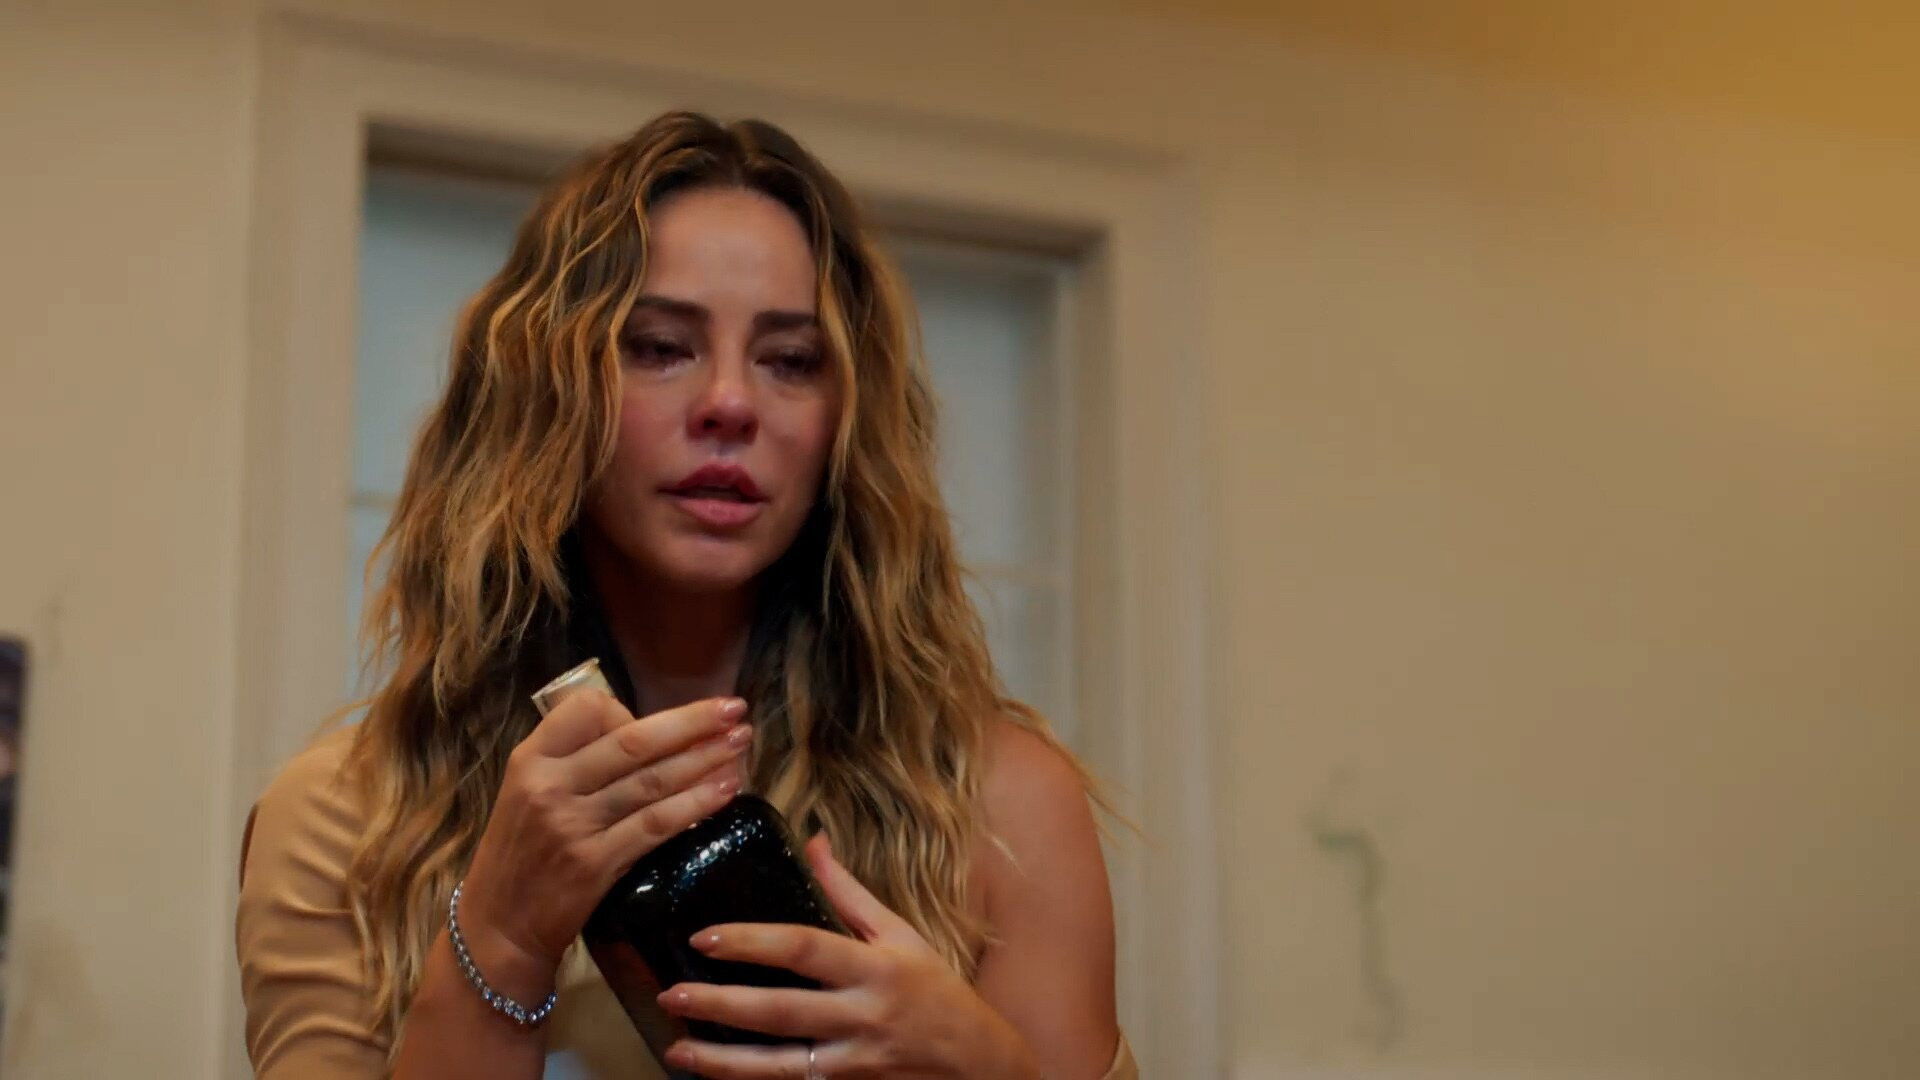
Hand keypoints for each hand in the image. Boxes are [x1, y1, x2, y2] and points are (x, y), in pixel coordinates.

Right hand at [458, 691, 751, 982]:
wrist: (498, 927)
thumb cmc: (523, 855)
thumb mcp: (528, 794)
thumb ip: (576, 762)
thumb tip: (646, 733)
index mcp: (531, 759)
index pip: (588, 709)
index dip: (632, 709)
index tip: (662, 723)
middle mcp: (549, 784)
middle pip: (634, 740)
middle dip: (692, 721)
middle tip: (735, 709)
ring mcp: (571, 824)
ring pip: (652, 780)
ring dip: (705, 758)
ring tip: (742, 743)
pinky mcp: (593, 863)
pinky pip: (656, 824)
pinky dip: (695, 804)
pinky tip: (725, 792)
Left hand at [656, 836, 1039, 1079]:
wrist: (978, 1063)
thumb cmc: (937, 991)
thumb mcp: (902, 935)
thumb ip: (850, 893)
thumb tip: (812, 841)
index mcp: (876, 968)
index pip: (805, 948)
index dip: (752, 942)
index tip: (705, 937)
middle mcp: (864, 1016)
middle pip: (782, 1012)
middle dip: (721, 1005)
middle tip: (671, 995)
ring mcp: (855, 1062)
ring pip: (780, 1066)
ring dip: (724, 1062)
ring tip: (678, 1050)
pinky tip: (715, 1076)